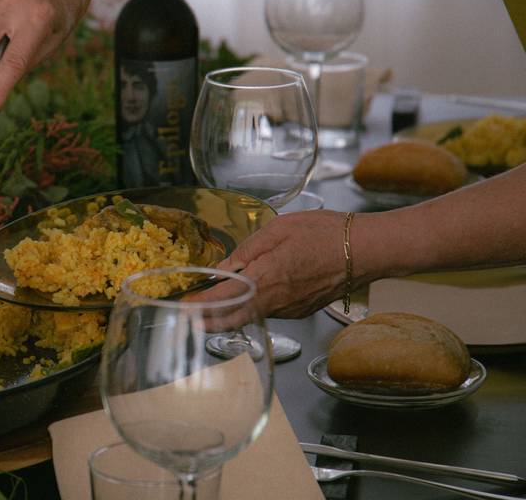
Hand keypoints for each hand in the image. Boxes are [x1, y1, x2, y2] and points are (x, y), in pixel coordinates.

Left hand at [190, 210, 350, 317]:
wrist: (367, 250)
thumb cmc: (325, 233)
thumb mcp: (279, 229)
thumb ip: (247, 250)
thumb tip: (224, 267)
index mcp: (266, 277)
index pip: (223, 298)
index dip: (199, 305)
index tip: (182, 308)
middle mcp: (276, 300)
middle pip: (233, 318)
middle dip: (207, 321)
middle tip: (187, 319)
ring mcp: (290, 309)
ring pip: (251, 316)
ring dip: (228, 315)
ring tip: (207, 309)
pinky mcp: (301, 310)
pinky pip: (269, 310)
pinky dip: (251, 308)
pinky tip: (244, 299)